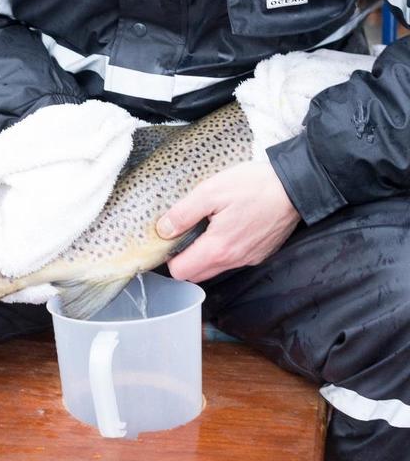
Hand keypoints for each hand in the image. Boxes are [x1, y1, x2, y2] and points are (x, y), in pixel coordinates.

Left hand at [156, 161, 300, 282]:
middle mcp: (234, 260)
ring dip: (204, 256)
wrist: (297, 186)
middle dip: (185, 260)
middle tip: (184, 233)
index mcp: (218, 248)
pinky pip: (234, 260)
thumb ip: (183, 213)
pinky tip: (225, 228)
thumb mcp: (210, 191)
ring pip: (215, 268)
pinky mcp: (260, 253)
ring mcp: (249, 258)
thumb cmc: (254, 186)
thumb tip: (163, 230)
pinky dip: (223, 251)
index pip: (181, 272)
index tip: (170, 239)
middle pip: (196, 274)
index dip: (169, 258)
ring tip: (204, 228)